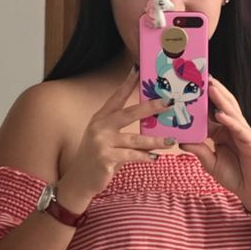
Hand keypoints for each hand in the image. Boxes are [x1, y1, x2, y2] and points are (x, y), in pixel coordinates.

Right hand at [57, 67, 174, 208]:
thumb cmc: (97, 159)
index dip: (128, 82)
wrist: (79, 181)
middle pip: (129, 113)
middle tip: (169, 102)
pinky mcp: (105, 158)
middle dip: (151, 107)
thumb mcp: (106, 139)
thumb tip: (149, 124)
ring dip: (155, 140)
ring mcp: (101, 142)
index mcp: (100, 118)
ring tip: (171, 140)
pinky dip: (144, 157)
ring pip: (135, 139)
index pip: (116, 97)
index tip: (139, 68)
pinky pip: (131, 156)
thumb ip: (121, 130)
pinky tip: (155, 158)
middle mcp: (100, 127)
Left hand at [180, 76, 250, 213]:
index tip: (191, 88)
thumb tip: (182, 141)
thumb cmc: (235, 176)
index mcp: (224, 132)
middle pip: (224, 105)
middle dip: (214, 91)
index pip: (212, 112)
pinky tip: (220, 114)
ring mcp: (244, 134)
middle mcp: (234, 129)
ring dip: (222, 99)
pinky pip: (240, 129)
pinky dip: (230, 121)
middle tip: (202, 77)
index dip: (203, 101)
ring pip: (233, 113)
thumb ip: (199, 151)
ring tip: (211, 87)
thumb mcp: (210, 163)